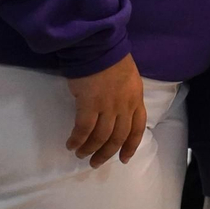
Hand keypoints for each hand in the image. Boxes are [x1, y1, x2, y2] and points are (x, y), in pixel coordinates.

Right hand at [66, 53, 147, 167]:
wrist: (98, 45)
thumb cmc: (111, 57)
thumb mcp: (129, 78)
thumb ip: (126, 96)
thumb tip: (116, 112)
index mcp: (136, 98)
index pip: (138, 128)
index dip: (131, 145)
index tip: (124, 159)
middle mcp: (125, 106)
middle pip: (118, 137)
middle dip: (107, 153)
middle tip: (96, 163)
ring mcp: (108, 106)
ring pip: (101, 137)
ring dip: (90, 149)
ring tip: (81, 154)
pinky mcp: (90, 104)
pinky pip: (84, 129)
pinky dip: (78, 140)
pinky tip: (71, 144)